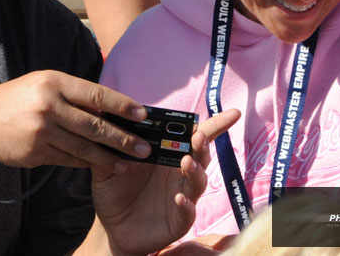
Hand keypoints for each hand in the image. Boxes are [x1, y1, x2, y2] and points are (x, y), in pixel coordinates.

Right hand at [0, 71, 151, 171]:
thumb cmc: (19, 99)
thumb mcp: (44, 84)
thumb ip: (73, 95)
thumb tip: (110, 111)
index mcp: (54, 83)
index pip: (96, 95)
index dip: (122, 105)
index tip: (142, 114)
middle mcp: (49, 106)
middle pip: (95, 126)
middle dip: (123, 139)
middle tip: (144, 149)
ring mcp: (42, 131)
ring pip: (84, 148)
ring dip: (109, 158)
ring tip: (127, 164)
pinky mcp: (36, 152)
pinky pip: (69, 160)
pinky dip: (87, 164)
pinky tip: (101, 166)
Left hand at [91, 110, 240, 255]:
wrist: (111, 226)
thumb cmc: (115, 189)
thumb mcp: (109, 164)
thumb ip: (112, 144)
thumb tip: (106, 115)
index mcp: (168, 156)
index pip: (194, 137)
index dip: (215, 125)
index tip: (233, 114)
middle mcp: (179, 174)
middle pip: (199, 156)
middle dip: (202, 145)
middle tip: (198, 136)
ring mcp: (182, 197)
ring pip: (197, 182)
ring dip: (195, 171)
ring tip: (187, 161)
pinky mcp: (177, 221)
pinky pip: (186, 212)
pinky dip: (186, 205)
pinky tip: (180, 198)